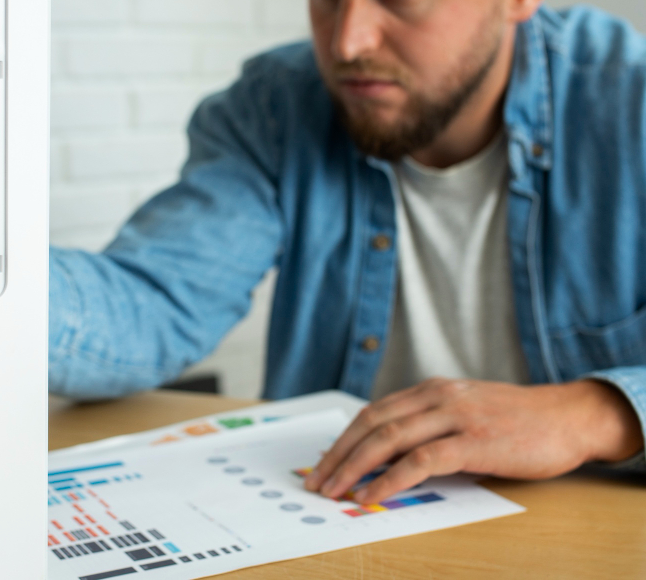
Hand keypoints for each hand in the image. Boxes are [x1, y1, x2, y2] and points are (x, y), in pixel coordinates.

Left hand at [304, 378, 643, 504]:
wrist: (567, 417)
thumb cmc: (515, 420)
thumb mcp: (464, 410)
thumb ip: (429, 423)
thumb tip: (387, 453)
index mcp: (430, 389)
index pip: (373, 413)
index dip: (344, 439)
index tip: (324, 463)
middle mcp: (436, 397)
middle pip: (371, 424)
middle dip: (338, 455)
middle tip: (317, 481)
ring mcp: (454, 417)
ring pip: (388, 440)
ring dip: (354, 467)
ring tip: (335, 490)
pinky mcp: (472, 442)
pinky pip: (419, 462)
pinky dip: (389, 479)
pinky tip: (372, 495)